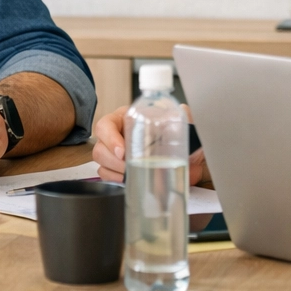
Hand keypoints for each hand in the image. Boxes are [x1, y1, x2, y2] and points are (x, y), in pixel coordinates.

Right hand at [91, 105, 209, 186]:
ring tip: (130, 174)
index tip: (123, 151)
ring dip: (114, 171)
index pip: (106, 125)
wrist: (190, 158)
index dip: (110, 138)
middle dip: (113, 160)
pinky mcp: (121, 170)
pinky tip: (127, 180)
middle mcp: (118, 134)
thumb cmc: (180, 137)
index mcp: (127, 118)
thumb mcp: (180, 122)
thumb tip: (183, 111)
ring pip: (101, 161)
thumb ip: (182, 114)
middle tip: (129, 167)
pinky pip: (107, 175)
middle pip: (100, 146)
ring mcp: (117, 153)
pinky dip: (115, 179)